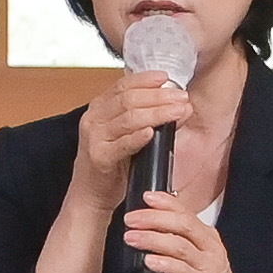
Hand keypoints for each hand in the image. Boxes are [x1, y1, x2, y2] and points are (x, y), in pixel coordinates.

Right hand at [73, 57, 188, 188]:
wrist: (91, 194)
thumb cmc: (111, 163)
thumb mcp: (126, 134)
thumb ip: (147, 118)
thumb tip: (178, 105)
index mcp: (99, 109)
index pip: (123, 85)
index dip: (146, 79)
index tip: (166, 78)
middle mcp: (94, 119)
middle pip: (128, 99)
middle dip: (159, 96)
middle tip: (181, 97)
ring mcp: (95, 138)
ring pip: (129, 118)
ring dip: (157, 113)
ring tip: (178, 111)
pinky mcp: (100, 157)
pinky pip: (122, 144)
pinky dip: (138, 137)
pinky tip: (153, 132)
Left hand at [119, 200, 272, 272]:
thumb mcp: (193, 259)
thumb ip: (175, 242)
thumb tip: (148, 226)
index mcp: (208, 239)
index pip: (186, 213)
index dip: (166, 202)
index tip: (146, 197)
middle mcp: (211, 250)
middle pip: (183, 225)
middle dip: (154, 218)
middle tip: (131, 219)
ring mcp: (208, 268)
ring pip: (179, 245)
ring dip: (152, 239)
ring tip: (131, 238)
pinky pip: (181, 271)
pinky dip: (163, 263)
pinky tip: (148, 261)